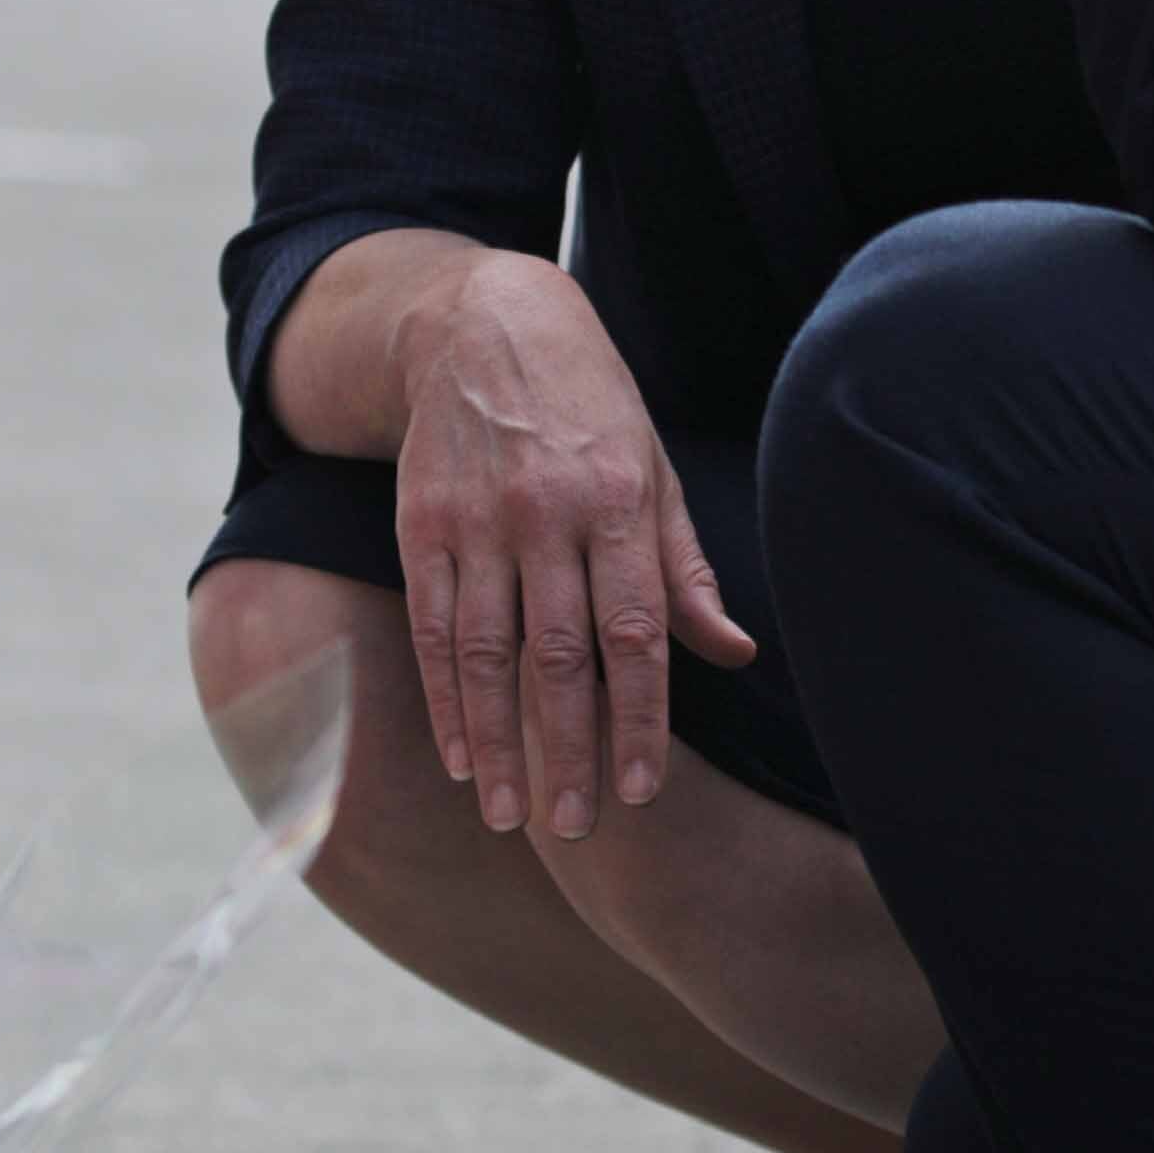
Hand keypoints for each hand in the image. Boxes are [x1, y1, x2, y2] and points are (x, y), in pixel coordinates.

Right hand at [390, 252, 757, 837]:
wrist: (483, 323)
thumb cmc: (589, 410)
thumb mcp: (652, 471)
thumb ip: (683, 568)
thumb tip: (733, 653)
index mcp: (616, 502)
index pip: (636, 633)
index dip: (640, 718)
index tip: (642, 790)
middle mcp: (544, 514)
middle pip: (557, 656)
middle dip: (568, 750)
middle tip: (577, 828)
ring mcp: (475, 520)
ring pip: (484, 652)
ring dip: (497, 741)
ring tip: (509, 815)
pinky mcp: (420, 524)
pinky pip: (431, 626)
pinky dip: (443, 699)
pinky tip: (459, 756)